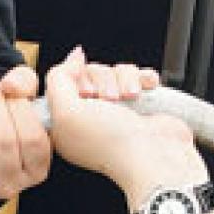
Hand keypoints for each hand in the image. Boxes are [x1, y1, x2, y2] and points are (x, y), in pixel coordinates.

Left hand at [44, 48, 207, 206]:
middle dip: (103, 80)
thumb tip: (72, 59)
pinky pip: (137, 76)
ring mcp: (116, 111)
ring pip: (114, 72)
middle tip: (110, 100)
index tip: (85, 93)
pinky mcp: (140, 105)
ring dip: (124, 79)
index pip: (63, 84)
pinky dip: (142, 79)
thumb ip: (57, 80)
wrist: (155, 154)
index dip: (75, 80)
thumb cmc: (111, 143)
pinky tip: (145, 89)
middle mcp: (90, 117)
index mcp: (66, 124)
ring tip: (130, 98)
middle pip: (90, 73)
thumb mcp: (67, 112)